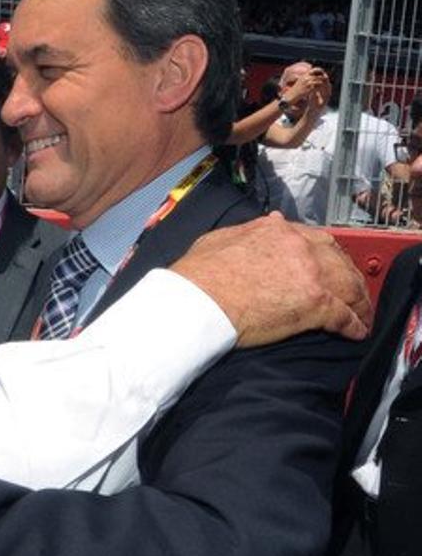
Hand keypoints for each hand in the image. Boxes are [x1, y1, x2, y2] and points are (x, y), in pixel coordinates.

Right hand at [170, 213, 370, 346]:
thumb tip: (265, 223)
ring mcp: (310, 274)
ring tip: (359, 315)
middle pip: (338, 260)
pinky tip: (355, 332)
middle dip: (348, 277)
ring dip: (357, 302)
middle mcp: (298, 247)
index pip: (314, 239)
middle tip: (351, 292)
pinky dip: (354, 325)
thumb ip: (247, 231)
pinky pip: (345, 316)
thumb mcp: (219, 239)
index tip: (328, 267)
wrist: (197, 301)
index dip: (326, 256)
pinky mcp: (315, 304)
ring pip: (349, 286)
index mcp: (275, 230)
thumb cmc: (198, 275)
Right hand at [281, 67, 328, 115]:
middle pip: (319, 75)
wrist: (291, 96)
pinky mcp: (308, 89)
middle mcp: (306, 78)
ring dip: (324, 83)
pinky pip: (318, 87)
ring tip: (326, 86)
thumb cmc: (295, 90)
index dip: (320, 71)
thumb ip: (306, 77)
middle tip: (327, 81)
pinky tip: (323, 90)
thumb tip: (311, 74)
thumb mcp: (300, 81)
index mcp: (304, 75)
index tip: (324, 74)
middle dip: (324, 78)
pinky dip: (321, 88)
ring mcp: (307, 83)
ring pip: (319, 81)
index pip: (315, 69)